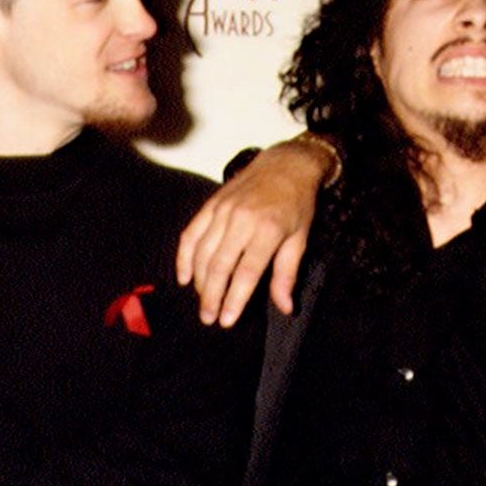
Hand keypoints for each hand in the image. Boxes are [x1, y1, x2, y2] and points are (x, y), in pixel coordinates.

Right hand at [175, 137, 332, 325]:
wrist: (285, 165)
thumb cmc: (297, 204)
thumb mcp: (300, 239)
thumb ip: (287, 275)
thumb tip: (285, 308)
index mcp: (268, 229)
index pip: (247, 272)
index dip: (235, 299)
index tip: (227, 320)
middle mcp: (242, 219)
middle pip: (219, 265)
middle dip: (212, 296)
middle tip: (209, 318)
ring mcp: (223, 211)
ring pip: (203, 253)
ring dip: (200, 282)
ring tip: (203, 303)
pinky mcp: (211, 205)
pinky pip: (191, 234)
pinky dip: (185, 257)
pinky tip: (185, 277)